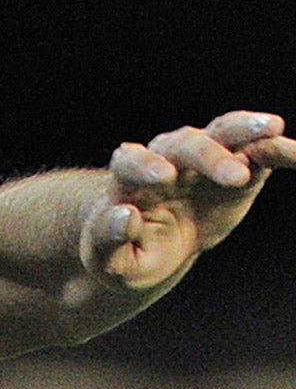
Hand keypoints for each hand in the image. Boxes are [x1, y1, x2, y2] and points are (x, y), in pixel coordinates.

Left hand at [83, 110, 295, 291]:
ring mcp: (204, 158)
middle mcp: (166, 159)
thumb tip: (126, 215)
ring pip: (223, 132)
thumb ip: (109, 239)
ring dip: (246, 129)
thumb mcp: (109, 259)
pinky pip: (262, 151)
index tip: (164, 178)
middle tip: (235, 176)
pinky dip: (281, 149)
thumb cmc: (123, 252)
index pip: (131, 162)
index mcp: (128, 181)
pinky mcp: (240, 165)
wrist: (153, 247)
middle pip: (185, 145)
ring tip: (273, 129)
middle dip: (209, 157)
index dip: (145, 165)